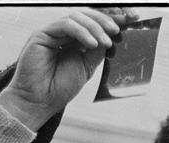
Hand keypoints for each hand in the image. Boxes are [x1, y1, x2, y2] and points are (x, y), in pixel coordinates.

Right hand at [0, 7, 138, 130]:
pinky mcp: (42, 34)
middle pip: (86, 14)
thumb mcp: (87, 67)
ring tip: (107, 41)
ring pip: (77, 16)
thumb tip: (112, 35)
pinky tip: (92, 44)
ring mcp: (52, 32)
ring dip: (95, 26)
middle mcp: (62, 32)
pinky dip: (82, 32)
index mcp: (73, 39)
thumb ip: (97, 50)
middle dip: (105, 17)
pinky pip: (66, 24)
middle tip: (119, 28)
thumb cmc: (59, 88)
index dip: (110, 18)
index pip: (93, 21)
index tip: (130, 20)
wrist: (39, 102)